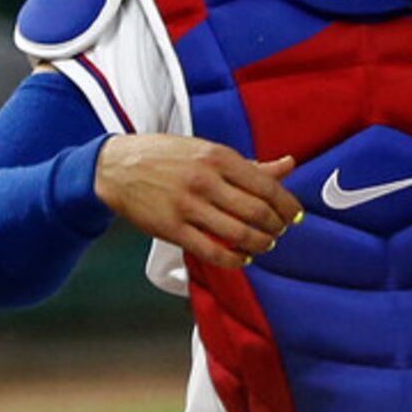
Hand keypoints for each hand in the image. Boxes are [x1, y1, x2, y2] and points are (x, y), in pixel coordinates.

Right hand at [93, 135, 299, 268]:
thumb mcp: (207, 150)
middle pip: (257, 212)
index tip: (295, 216)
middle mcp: (204, 180)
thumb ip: (250, 164)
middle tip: (279, 231)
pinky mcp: (172, 228)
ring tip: (264, 244)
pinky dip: (235, 260)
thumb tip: (288, 165)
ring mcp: (187, 206)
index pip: (266, 186)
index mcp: (216, 156)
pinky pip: (213, 252)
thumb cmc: (165, 157)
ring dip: (260, 244)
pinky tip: (242, 258)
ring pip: (239, 234)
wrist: (116, 167)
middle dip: (276, 227)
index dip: (287, 205)